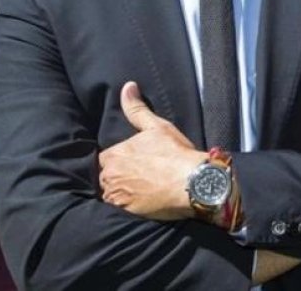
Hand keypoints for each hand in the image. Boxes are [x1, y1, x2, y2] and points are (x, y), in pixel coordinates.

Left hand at [98, 81, 203, 220]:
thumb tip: (127, 87)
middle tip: (140, 179)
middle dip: (118, 178)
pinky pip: (117, 211)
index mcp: (114, 155)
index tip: (135, 164)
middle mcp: (110, 176)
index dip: (121, 161)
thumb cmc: (176, 153)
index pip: (106, 159)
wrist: (194, 182)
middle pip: (106, 178)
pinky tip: (141, 205)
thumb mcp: (157, 127)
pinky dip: (126, 208)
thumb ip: (137, 109)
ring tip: (141, 193)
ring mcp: (117, 196)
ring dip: (121, 194)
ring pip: (111, 195)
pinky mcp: (126, 213)